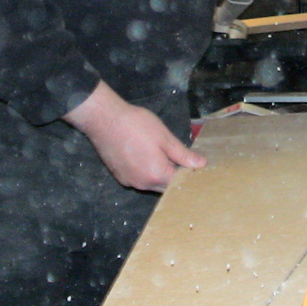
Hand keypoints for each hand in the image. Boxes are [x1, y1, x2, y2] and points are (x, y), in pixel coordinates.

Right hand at [64, 81, 206, 191]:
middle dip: (174, 175)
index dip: (188, 174)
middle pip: (165, 186)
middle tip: (181, 158)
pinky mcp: (119, 176)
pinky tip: (145, 155)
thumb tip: (201, 164)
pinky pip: (138, 179)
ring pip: (151, 183)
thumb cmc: (137, 125)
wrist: (104, 120)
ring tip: (161, 154)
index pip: (179, 182)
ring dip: (159, 173)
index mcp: (157, 175)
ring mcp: (129, 181)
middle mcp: (142, 184)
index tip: (195, 165)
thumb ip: (183, 155)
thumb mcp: (165, 137)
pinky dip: (145, 171)